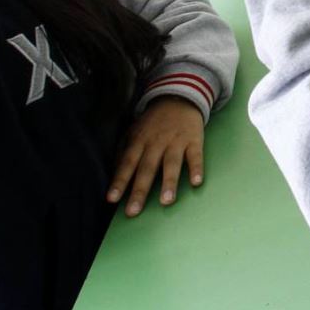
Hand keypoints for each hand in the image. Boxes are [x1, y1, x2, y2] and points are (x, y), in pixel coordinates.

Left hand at [108, 96, 204, 216]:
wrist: (179, 98)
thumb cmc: (153, 123)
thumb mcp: (134, 132)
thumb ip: (124, 151)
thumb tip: (115, 174)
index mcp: (139, 141)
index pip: (127, 163)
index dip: (119, 181)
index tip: (112, 199)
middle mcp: (156, 142)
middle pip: (147, 168)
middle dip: (140, 190)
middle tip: (134, 211)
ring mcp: (176, 141)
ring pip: (171, 163)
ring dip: (169, 182)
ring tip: (166, 201)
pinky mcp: (194, 140)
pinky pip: (195, 156)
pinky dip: (196, 168)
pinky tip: (196, 182)